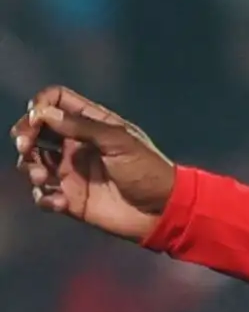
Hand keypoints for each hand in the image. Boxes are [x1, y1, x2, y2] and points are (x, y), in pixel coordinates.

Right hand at [13, 87, 175, 242]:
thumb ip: (83, 127)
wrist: (161, 210)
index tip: (37, 118)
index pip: (57, 102)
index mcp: (92, 124)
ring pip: (32, 162)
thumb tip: (43, 113)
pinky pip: (43, 195)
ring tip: (43, 178)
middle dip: (24, 135)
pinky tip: (59, 202)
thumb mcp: (119, 142)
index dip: (41, 105)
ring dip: (30, 168)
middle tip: (25, 146)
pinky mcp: (69, 199)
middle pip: (36, 130)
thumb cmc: (147, 169)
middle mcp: (77, 144)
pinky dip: (44, 197)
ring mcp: (71, 172)